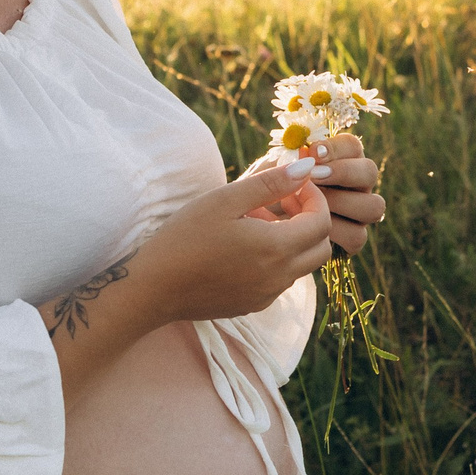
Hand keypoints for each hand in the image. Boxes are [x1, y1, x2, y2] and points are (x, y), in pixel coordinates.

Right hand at [37, 160, 333, 402]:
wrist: (153, 288)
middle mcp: (279, 277)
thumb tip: (305, 169)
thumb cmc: (184, 238)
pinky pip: (280, 279)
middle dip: (310, 220)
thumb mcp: (225, 200)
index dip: (314, 198)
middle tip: (280, 201)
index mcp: (276, 249)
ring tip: (253, 220)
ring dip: (290, 239)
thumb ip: (269, 184)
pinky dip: (275, 259)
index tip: (292, 183)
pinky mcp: (253, 305)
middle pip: (321, 248)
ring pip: (301, 264)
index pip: (322, 222)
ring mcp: (267, 295)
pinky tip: (242, 245)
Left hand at [249, 137, 385, 257]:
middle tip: (314, 177)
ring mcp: (356, 213)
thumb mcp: (265, 176)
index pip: (352, 146)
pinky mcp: (350, 239)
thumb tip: (304, 159)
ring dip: (341, 202)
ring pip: (372, 206)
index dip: (336, 148)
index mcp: (338, 159)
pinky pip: (357, 237)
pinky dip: (335, 232)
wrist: (250, 227)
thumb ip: (285, 163)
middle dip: (343, 172)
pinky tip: (309, 229)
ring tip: (309, 205)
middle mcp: (353, 184)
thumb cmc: (259, 195)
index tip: (311, 151)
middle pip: (369, 172)